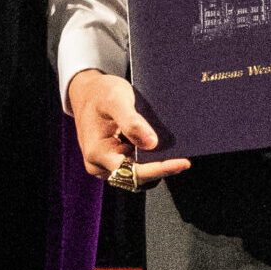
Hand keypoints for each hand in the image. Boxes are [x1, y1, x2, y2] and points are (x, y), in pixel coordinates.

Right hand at [67, 69, 191, 186]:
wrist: (86, 92)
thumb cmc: (100, 93)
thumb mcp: (116, 99)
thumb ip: (132, 121)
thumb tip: (152, 144)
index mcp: (97, 153)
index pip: (133, 172)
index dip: (159, 169)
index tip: (182, 163)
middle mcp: (99, 165)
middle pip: (137, 177)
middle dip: (160, 168)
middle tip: (185, 158)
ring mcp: (105, 166)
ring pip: (136, 174)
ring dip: (155, 165)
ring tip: (176, 152)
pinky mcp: (112, 161)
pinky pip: (134, 166)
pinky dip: (149, 160)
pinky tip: (163, 149)